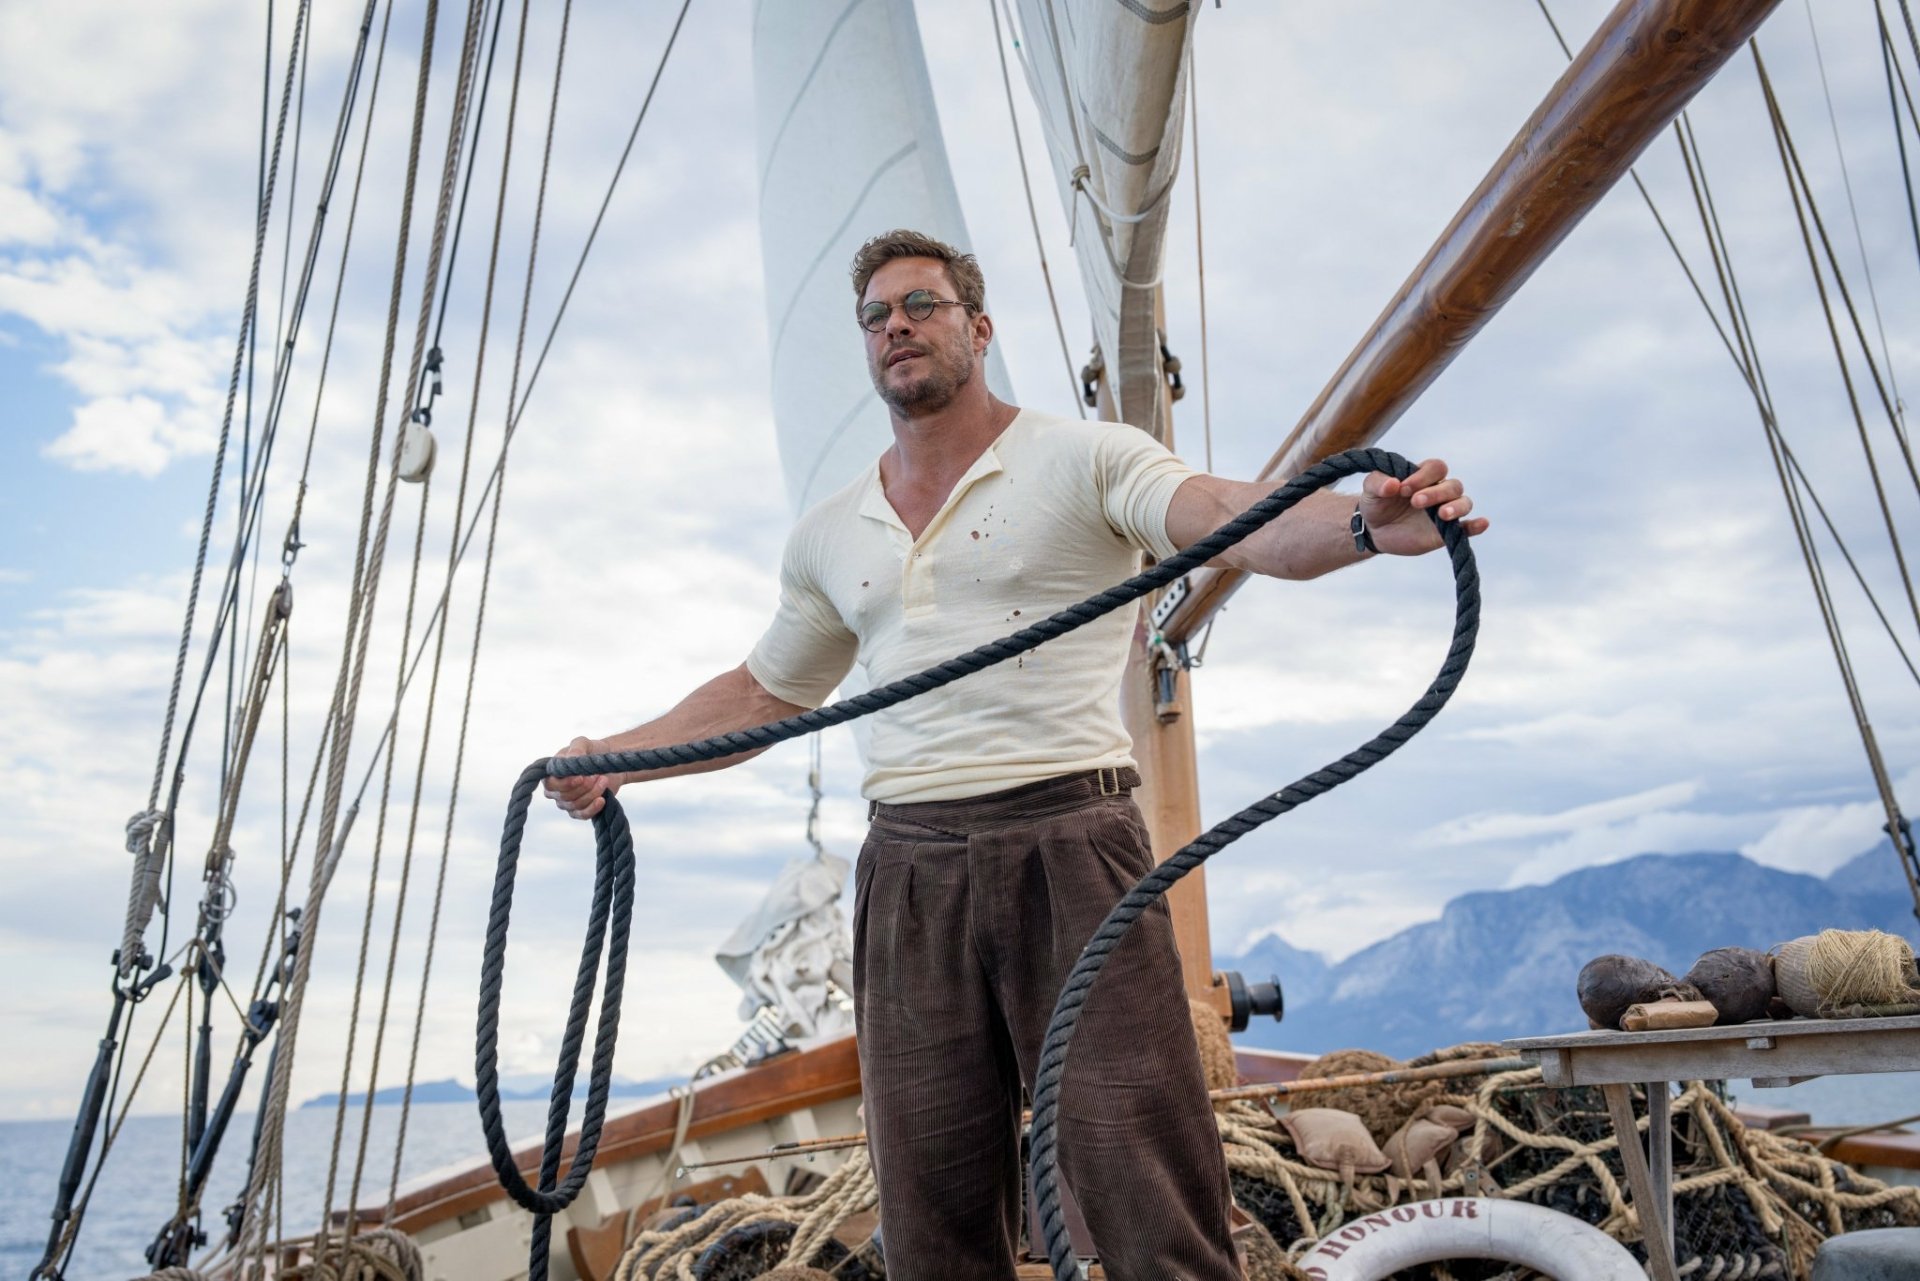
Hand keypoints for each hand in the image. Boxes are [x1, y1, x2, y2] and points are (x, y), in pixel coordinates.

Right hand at [544, 736, 613, 819]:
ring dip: (592, 793)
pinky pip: (583, 815)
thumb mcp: (584, 743)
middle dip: (584, 787)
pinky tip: (602, 799)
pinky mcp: (579, 810)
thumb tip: (571, 757)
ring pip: (576, 805)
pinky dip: (593, 808)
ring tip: (604, 780)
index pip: (551, 785)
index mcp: (551, 774)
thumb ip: (576, 748)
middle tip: (597, 775)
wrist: (608, 762)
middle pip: (564, 797)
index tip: (581, 777)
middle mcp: (556, 790)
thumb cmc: (591, 750)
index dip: (565, 784)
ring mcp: (567, 802)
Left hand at [1358, 457, 1488, 555]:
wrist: (1374, 530)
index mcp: (1424, 476)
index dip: (1422, 476)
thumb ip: (1377, 482)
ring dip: (1456, 506)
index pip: (1436, 467)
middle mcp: (1439, 491)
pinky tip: (1482, 524)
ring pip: (1464, 503)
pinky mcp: (1446, 533)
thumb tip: (1392, 484)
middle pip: (1452, 485)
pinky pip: (1467, 528)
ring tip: (1442, 514)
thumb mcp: (1370, 490)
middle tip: (1415, 502)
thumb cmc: (1376, 503)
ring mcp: (1445, 512)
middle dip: (1436, 493)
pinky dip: (1476, 526)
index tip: (1402, 488)